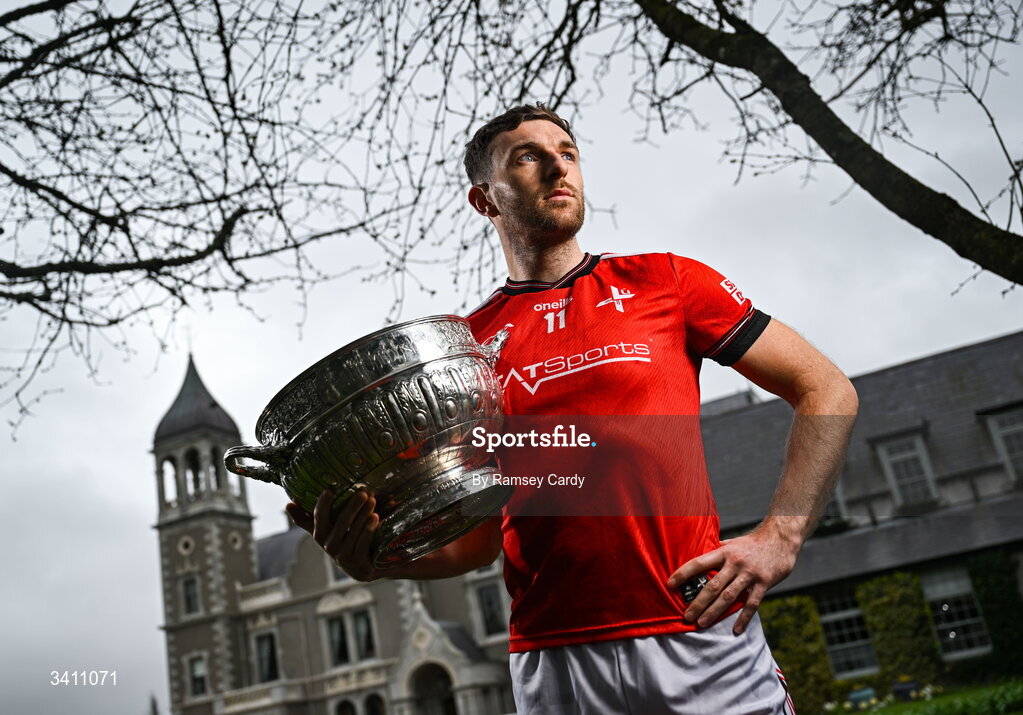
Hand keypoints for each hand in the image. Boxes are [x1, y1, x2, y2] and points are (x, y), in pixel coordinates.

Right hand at [286, 488, 380, 581]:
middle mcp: (329, 545)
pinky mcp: (356, 560)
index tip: (329, 490)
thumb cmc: (339, 541)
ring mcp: (342, 554)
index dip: (323, 504)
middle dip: (352, 506)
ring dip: (364, 514)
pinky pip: (363, 541)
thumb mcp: (323, 531)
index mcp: (319, 534)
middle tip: (362, 492)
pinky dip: (369, 528)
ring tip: (372, 500)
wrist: (358, 567)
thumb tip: (288, 503)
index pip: (319, 517)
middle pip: (341, 523)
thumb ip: (306, 518)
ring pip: (354, 531)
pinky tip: (375, 517)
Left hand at [667, 521, 801, 634]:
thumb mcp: (733, 543)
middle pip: (712, 585)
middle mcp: (735, 563)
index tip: (670, 584)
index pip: (698, 563)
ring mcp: (750, 573)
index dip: (683, 573)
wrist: (781, 539)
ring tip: (701, 623)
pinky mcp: (764, 583)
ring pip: (728, 596)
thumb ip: (718, 551)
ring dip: (714, 612)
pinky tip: (736, 630)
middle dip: (698, 602)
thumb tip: (700, 555)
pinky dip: (743, 618)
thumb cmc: (753, 542)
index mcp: (724, 552)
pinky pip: (752, 604)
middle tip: (686, 616)